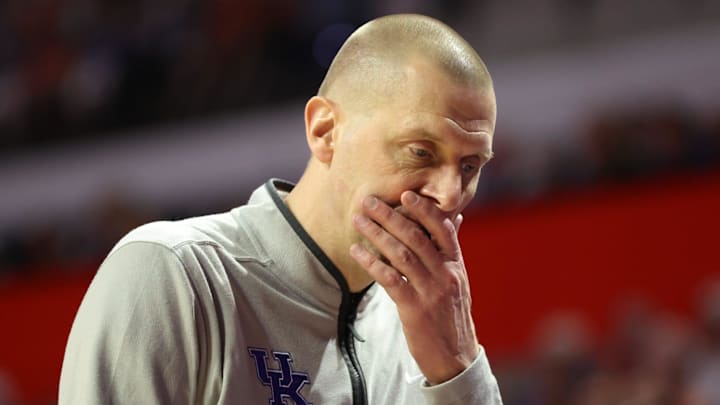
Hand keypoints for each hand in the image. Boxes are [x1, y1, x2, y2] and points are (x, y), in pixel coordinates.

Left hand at [349, 191, 478, 384]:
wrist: (456, 357)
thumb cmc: (452, 315)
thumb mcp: (458, 280)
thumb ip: (451, 249)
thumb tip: (455, 218)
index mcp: (456, 265)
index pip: (443, 229)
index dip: (424, 209)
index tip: (405, 193)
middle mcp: (445, 274)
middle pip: (416, 237)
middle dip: (391, 216)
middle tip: (369, 201)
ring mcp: (431, 292)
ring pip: (401, 255)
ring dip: (377, 234)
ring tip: (359, 220)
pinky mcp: (415, 310)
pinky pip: (391, 280)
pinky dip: (372, 263)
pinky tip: (357, 252)